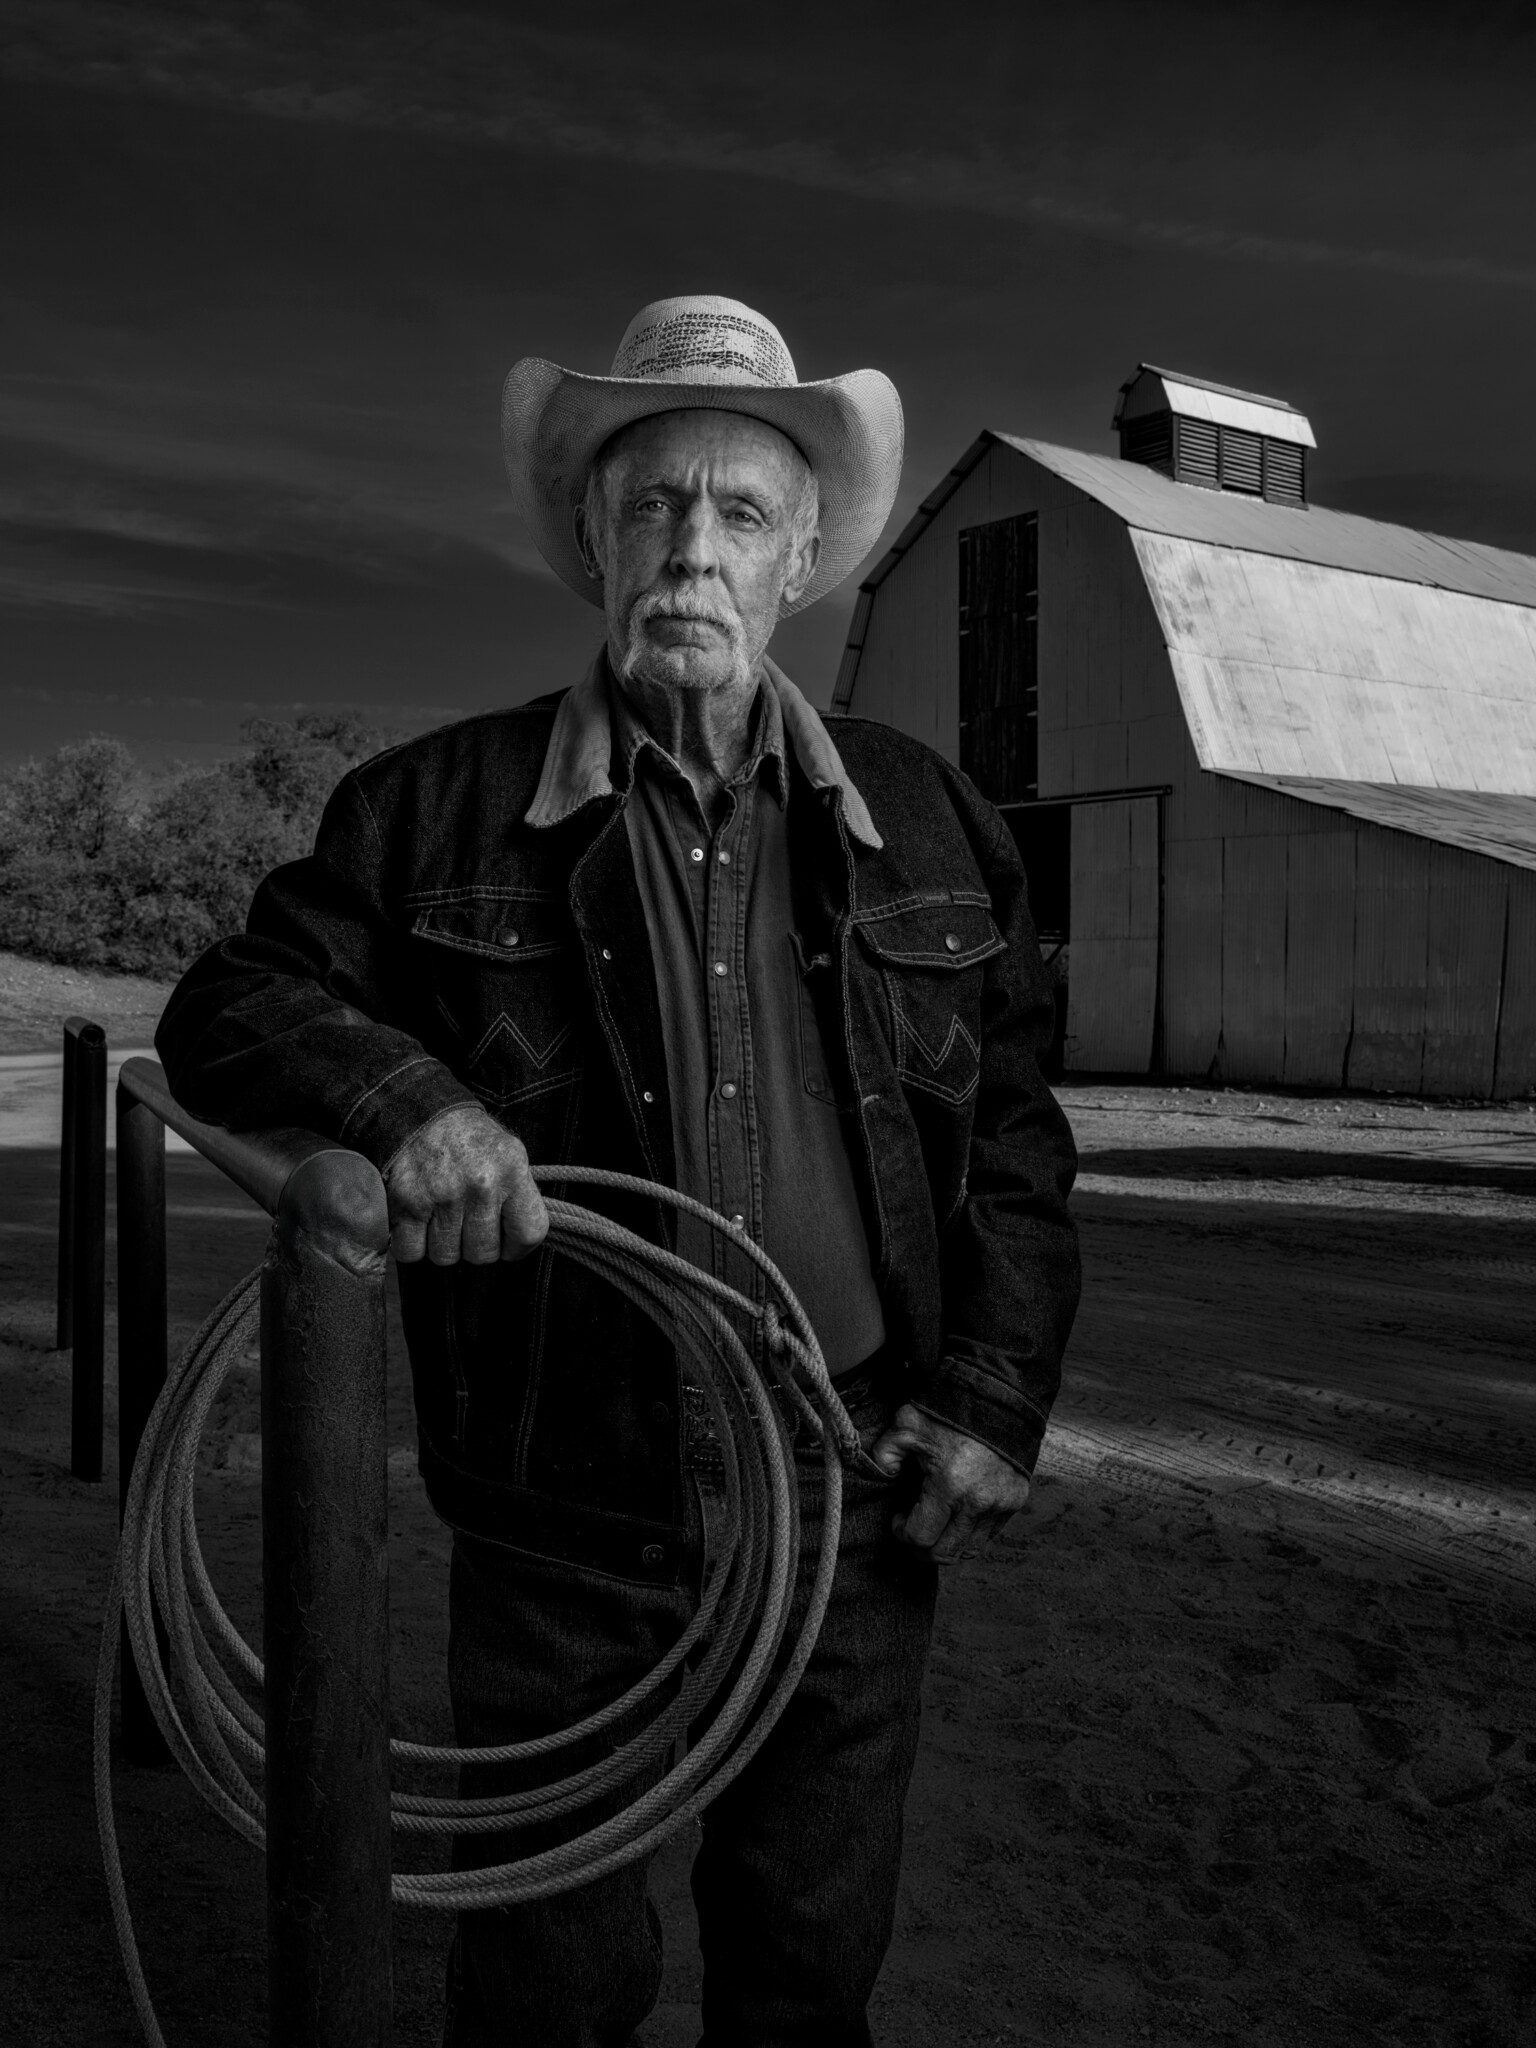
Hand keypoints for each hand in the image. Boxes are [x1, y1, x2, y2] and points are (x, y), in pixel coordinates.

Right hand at [383, 1104, 548, 1265]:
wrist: (421, 1113)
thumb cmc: (469, 1141)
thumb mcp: (510, 1155)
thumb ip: (519, 1197)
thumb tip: (519, 1242)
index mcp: (512, 1171)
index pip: (529, 1234)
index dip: (517, 1246)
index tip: (506, 1243)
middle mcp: (480, 1184)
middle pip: (483, 1253)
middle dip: (474, 1246)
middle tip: (466, 1223)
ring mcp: (442, 1194)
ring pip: (446, 1257)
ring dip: (442, 1245)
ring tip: (442, 1218)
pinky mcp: (407, 1201)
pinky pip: (411, 1252)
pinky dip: (412, 1245)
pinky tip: (419, 1224)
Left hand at [868, 1403, 1029, 1561]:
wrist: (999, 1395)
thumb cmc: (949, 1410)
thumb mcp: (906, 1425)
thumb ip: (885, 1454)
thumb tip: (884, 1478)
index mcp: (950, 1485)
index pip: (921, 1537)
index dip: (902, 1533)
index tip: (898, 1518)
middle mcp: (979, 1502)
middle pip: (945, 1554)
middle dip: (921, 1548)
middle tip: (911, 1531)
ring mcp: (1001, 1505)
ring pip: (969, 1550)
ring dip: (946, 1544)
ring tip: (934, 1524)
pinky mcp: (1016, 1501)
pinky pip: (988, 1534)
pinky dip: (969, 1532)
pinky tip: (955, 1513)